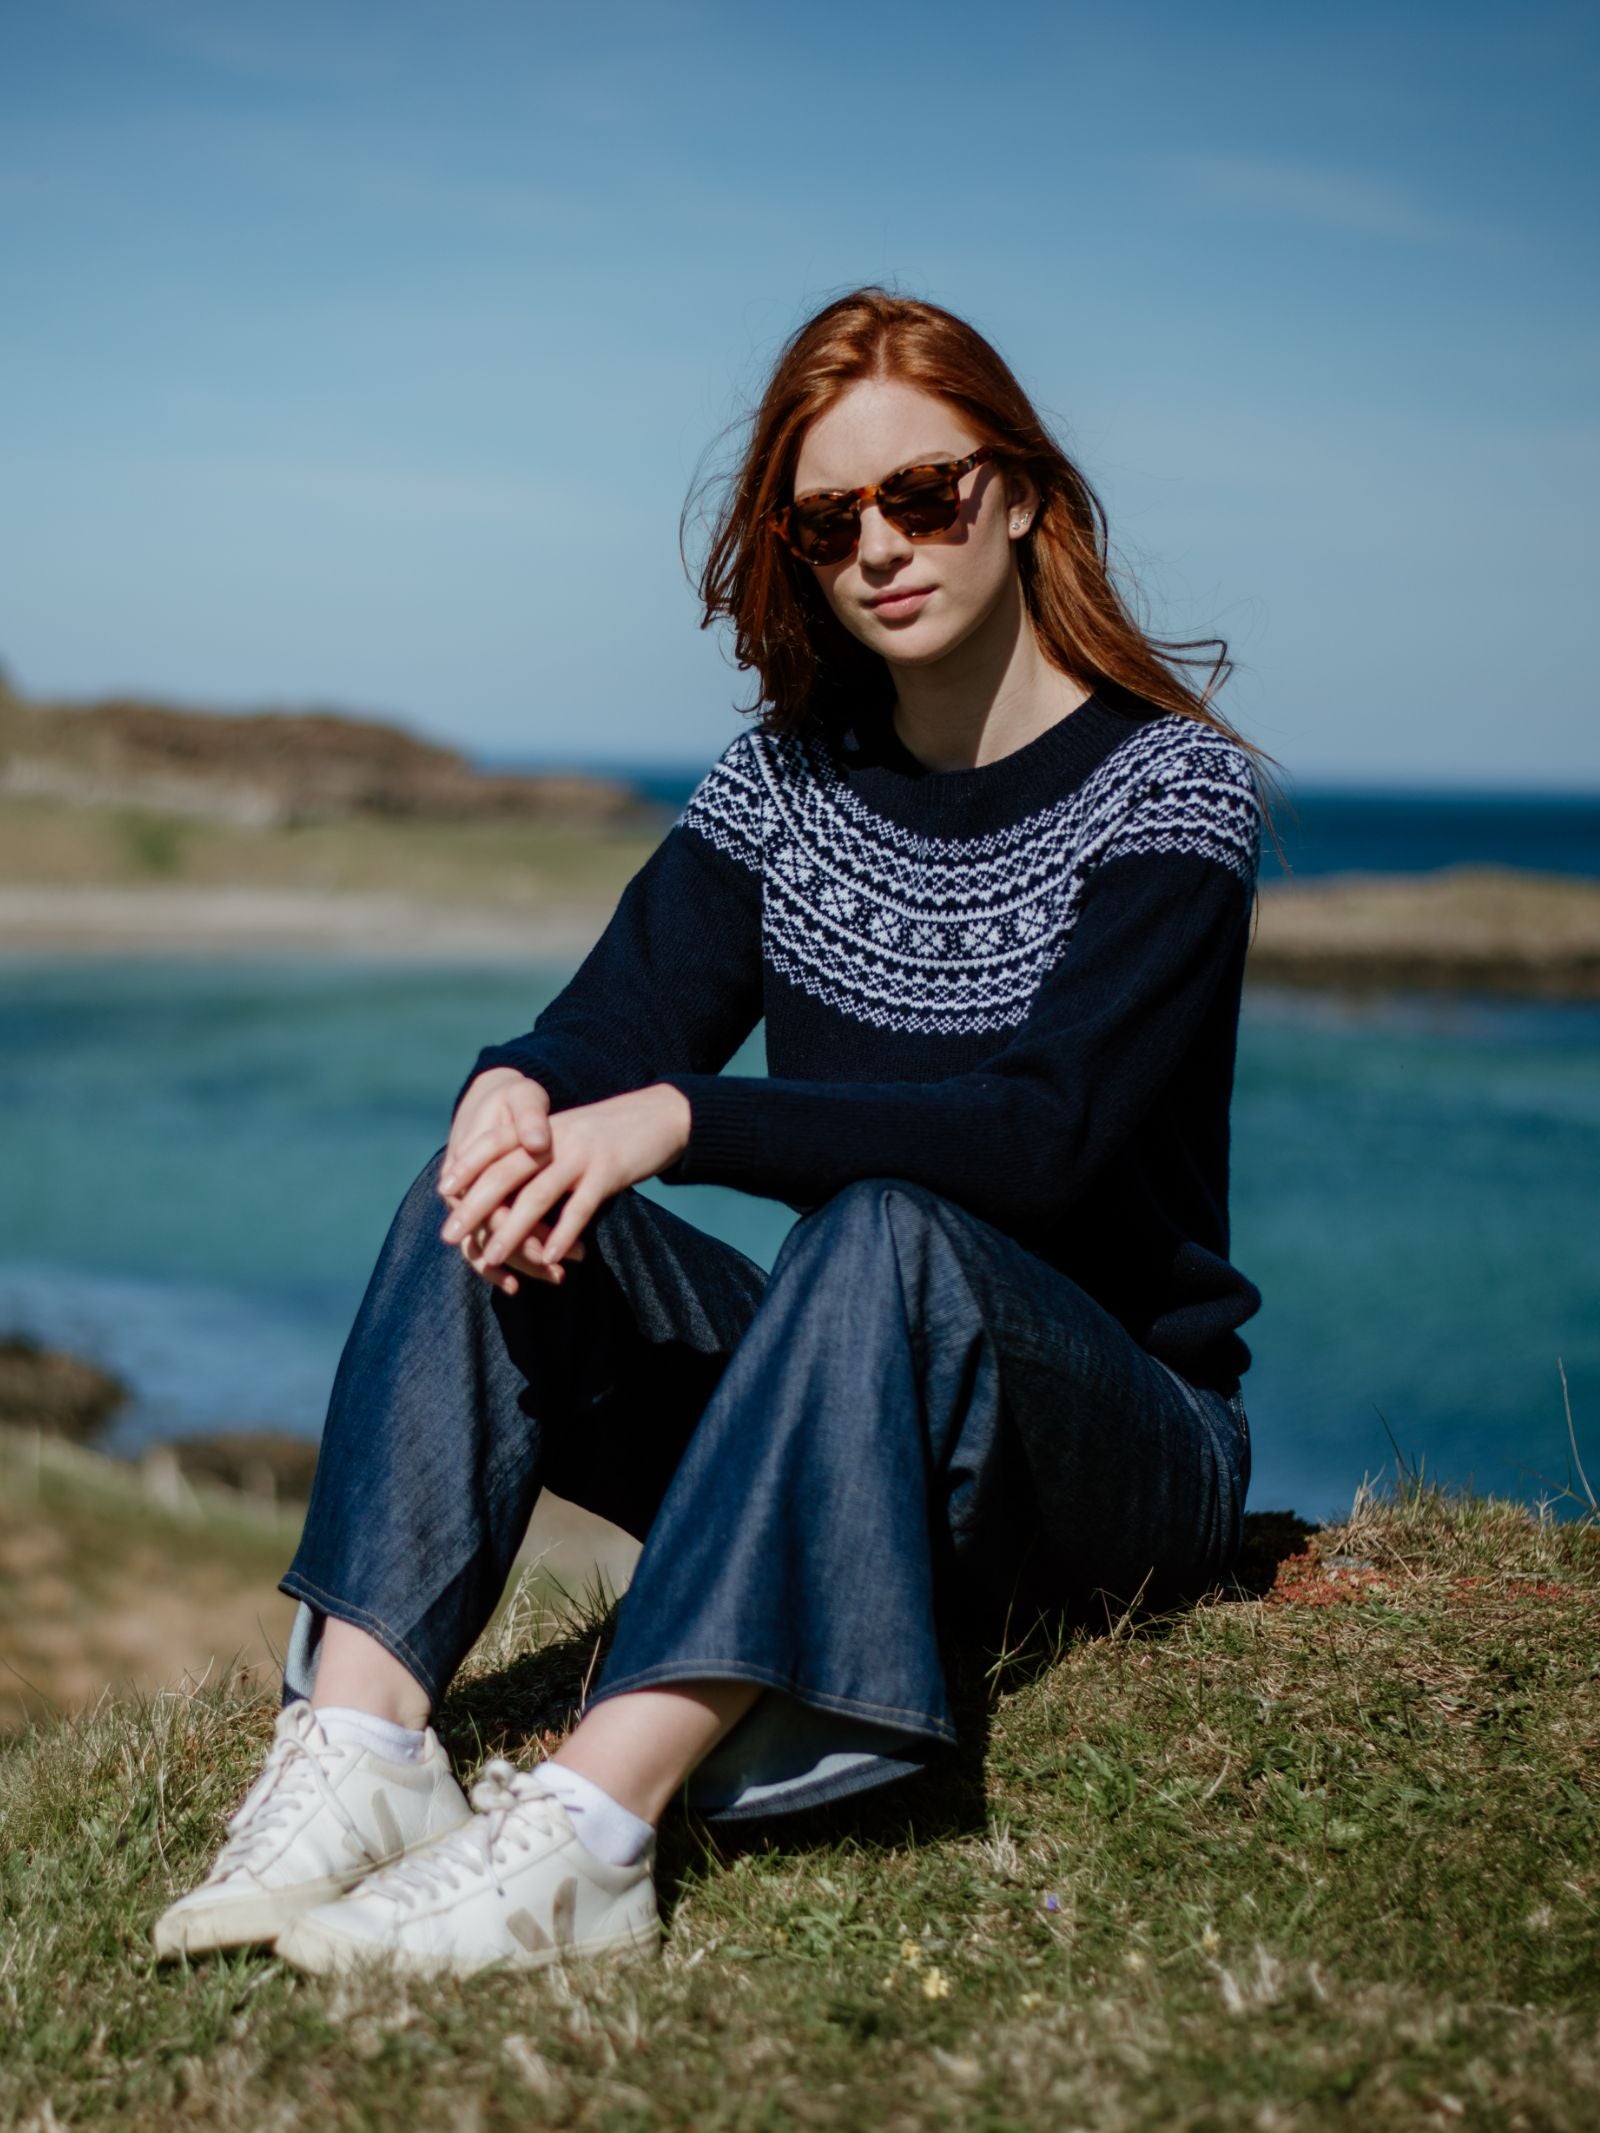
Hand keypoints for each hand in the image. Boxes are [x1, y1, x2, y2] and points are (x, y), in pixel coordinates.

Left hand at [440, 1083, 691, 1287]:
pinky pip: (580, 1207)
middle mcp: (555, 1139)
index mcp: (543, 1128)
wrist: (661, 1116)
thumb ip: (539, 1157)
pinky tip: (551, 1258)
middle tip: (449, 1234)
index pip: (494, 1145)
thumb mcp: (569, 1137)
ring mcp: (581, 1155)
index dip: (467, 1166)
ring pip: (538, 1195)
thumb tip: (506, 1195)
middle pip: (504, 1173)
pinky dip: (563, 1235)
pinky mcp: (609, 1171)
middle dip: (473, 1206)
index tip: (443, 1191)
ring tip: (490, 1257)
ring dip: (512, 1231)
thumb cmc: (609, 1136)